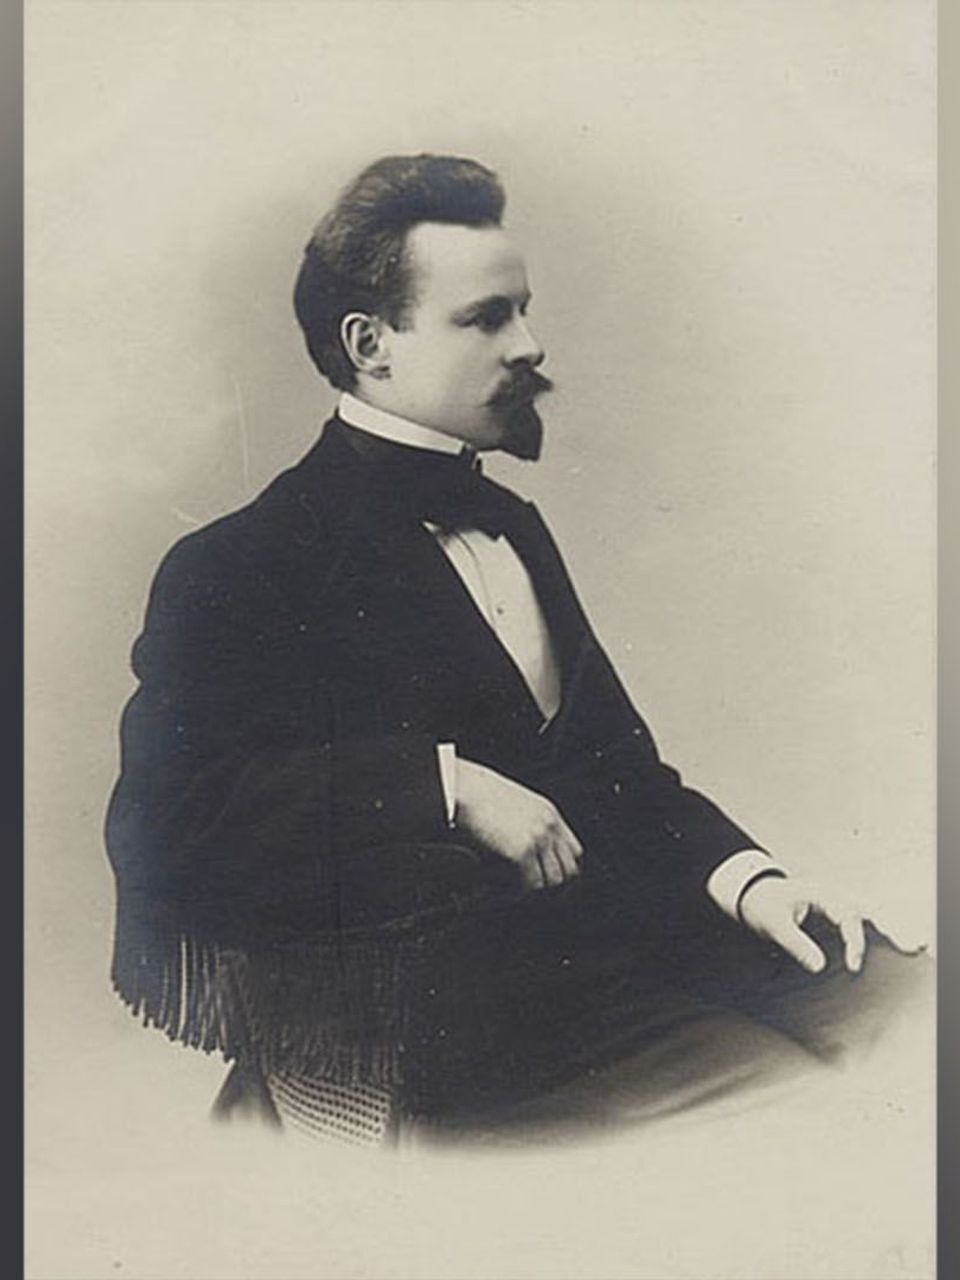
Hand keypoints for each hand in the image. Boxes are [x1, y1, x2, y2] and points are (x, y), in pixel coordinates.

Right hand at [454, 757, 583, 890]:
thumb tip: (527, 854)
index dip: (563, 869)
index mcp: (548, 814)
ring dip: (533, 889)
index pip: (575, 852)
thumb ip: (527, 826)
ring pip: (551, 882)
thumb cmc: (477, 797)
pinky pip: (530, 885)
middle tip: (532, 894)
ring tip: (512, 888)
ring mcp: (537, 839)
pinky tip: (501, 887)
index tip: (552, 882)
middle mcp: (548, 827)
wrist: (461, 789)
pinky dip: (517, 891)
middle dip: (552, 886)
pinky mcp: (521, 852)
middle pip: (569, 871)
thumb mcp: (514, 804)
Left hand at [738, 874, 926, 973]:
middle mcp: (834, 896)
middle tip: (913, 945)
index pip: (846, 914)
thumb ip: (795, 944)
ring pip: (870, 914)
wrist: (754, 893)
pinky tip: (897, 945)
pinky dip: (879, 932)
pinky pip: (863, 922)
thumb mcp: (773, 925)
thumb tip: (818, 966)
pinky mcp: (837, 914)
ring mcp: (837, 903)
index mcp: (819, 893)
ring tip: (914, 946)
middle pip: (869, 909)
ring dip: (890, 929)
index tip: (854, 963)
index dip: (854, 939)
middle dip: (890, 927)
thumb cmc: (764, 905)